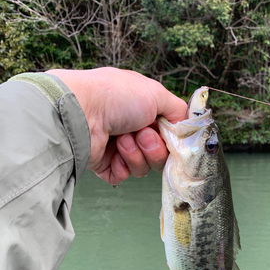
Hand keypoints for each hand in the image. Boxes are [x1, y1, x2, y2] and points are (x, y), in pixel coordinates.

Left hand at [47, 68, 186, 183]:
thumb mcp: (156, 94)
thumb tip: (187, 125)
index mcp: (142, 111)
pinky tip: (115, 151)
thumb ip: (178, 110)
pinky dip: (124, 165)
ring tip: (123, 139)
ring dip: (138, 154)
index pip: (168, 133)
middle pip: (159, 154)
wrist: (81, 112)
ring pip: (144, 167)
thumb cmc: (116, 96)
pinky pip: (125, 176)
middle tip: (142, 134)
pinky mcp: (104, 165)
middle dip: (154, 147)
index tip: (172, 137)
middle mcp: (131, 129)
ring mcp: (117, 148)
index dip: (172, 139)